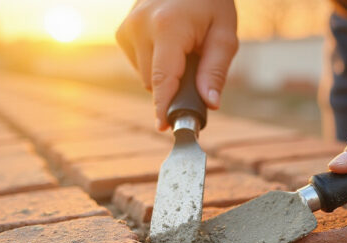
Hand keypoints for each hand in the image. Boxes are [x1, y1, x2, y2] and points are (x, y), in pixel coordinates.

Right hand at [117, 0, 237, 129]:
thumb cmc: (210, 2)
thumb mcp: (224, 33)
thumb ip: (215, 70)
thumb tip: (210, 104)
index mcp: (167, 28)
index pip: (162, 79)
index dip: (164, 107)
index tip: (164, 127)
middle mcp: (140, 27)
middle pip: (155, 82)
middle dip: (176, 84)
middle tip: (196, 64)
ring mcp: (127, 28)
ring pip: (146, 76)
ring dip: (165, 72)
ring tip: (183, 46)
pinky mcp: (122, 32)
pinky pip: (139, 64)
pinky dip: (155, 62)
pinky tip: (168, 42)